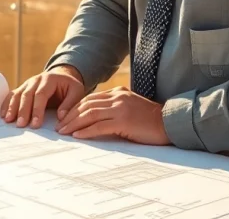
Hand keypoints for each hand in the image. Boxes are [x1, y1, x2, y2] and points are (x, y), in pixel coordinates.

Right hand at [0, 65, 85, 128]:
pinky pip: (13, 95)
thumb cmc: (70, 87)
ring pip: (18, 94)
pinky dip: (6, 104)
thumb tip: (60, 117)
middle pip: (27, 95)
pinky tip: (3, 114)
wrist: (63, 76)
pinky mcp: (23, 88)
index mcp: (49, 79)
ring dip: (12, 107)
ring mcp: (28, 83)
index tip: (36, 124)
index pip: (41, 94)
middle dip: (23, 110)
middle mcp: (36, 79)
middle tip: (21, 125)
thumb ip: (70, 104)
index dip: (37, 109)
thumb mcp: (76, 92)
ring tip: (8, 120)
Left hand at [55, 86, 169, 145]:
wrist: (170, 123)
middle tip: (58, 126)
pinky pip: (100, 126)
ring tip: (63, 132)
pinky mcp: (124, 121)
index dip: (75, 108)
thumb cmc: (151, 120)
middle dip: (70, 116)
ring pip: (90, 114)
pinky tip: (77, 135)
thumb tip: (97, 118)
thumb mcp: (131, 108)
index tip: (64, 118)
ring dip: (74, 123)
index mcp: (118, 93)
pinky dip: (87, 131)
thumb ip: (115, 108)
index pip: (90, 99)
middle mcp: (118, 98)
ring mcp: (120, 108)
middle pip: (86, 105)